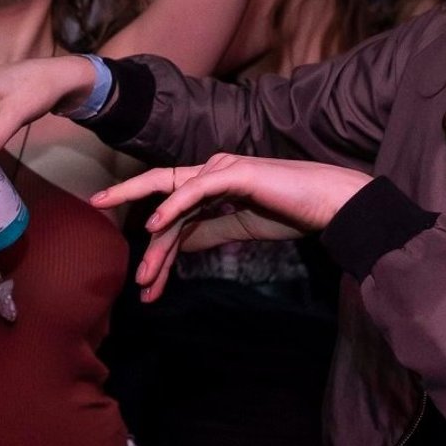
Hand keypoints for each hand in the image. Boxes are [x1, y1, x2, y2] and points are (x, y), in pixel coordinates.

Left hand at [91, 153, 369, 300]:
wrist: (329, 203)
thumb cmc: (290, 211)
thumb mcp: (239, 227)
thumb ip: (208, 230)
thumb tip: (179, 243)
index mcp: (212, 182)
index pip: (173, 211)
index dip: (157, 243)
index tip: (142, 276)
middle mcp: (211, 170)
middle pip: (161, 197)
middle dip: (140, 228)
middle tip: (116, 249)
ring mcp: (222, 168)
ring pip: (174, 202)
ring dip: (159, 243)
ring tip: (145, 277)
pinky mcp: (235, 172)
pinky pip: (194, 189)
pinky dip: (172, 206)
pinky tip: (154, 226)